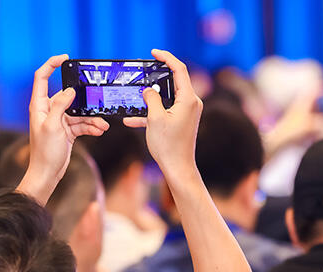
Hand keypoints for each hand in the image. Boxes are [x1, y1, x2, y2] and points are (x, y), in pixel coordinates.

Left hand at [19, 54, 108, 202]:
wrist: (47, 174)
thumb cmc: (45, 152)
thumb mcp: (53, 126)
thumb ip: (61, 106)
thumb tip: (69, 90)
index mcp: (40, 106)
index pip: (42, 77)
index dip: (52, 65)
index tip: (66, 59)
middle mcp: (48, 111)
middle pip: (67, 96)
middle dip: (84, 101)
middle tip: (96, 101)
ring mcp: (58, 121)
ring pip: (78, 113)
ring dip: (91, 119)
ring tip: (102, 126)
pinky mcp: (67, 131)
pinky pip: (81, 124)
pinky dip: (90, 127)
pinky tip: (99, 131)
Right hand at [124, 49, 202, 183]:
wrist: (178, 169)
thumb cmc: (169, 146)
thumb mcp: (154, 119)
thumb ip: (151, 99)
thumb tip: (148, 90)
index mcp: (188, 99)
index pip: (179, 69)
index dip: (167, 57)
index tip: (154, 52)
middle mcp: (192, 103)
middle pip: (175, 81)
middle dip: (158, 77)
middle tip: (144, 71)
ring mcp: (188, 113)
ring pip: (167, 98)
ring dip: (151, 99)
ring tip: (135, 98)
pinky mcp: (183, 121)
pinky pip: (166, 111)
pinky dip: (152, 113)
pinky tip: (131, 120)